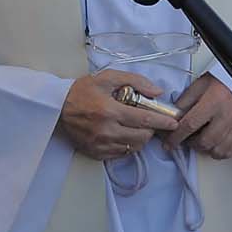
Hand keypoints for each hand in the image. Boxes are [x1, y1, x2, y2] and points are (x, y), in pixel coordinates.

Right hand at [58, 70, 179, 160]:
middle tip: (149, 121)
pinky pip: (121, 154)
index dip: (162, 122)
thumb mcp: (108, 77)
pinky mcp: (95, 153)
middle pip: (141, 137)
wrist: (58, 107)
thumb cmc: (83, 90)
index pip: (144, 120)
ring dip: (140, 138)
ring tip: (136, 127)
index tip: (173, 122)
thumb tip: (157, 92)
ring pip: (133, 147)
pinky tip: (124, 134)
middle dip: (151, 130)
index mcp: (110, 110)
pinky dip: (127, 145)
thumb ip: (135, 81)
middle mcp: (106, 130)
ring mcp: (100, 144)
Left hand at [166, 74, 231, 158]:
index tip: (169, 143)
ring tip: (202, 140)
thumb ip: (186, 100)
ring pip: (217, 150)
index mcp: (214, 100)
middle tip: (187, 138)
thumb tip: (174, 116)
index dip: (176, 137)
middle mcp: (228, 115)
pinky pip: (231, 151)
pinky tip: (215, 143)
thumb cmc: (225, 79)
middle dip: (191, 143)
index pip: (190, 124)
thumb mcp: (202, 83)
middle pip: (204, 141)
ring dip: (205, 148)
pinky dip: (220, 151)